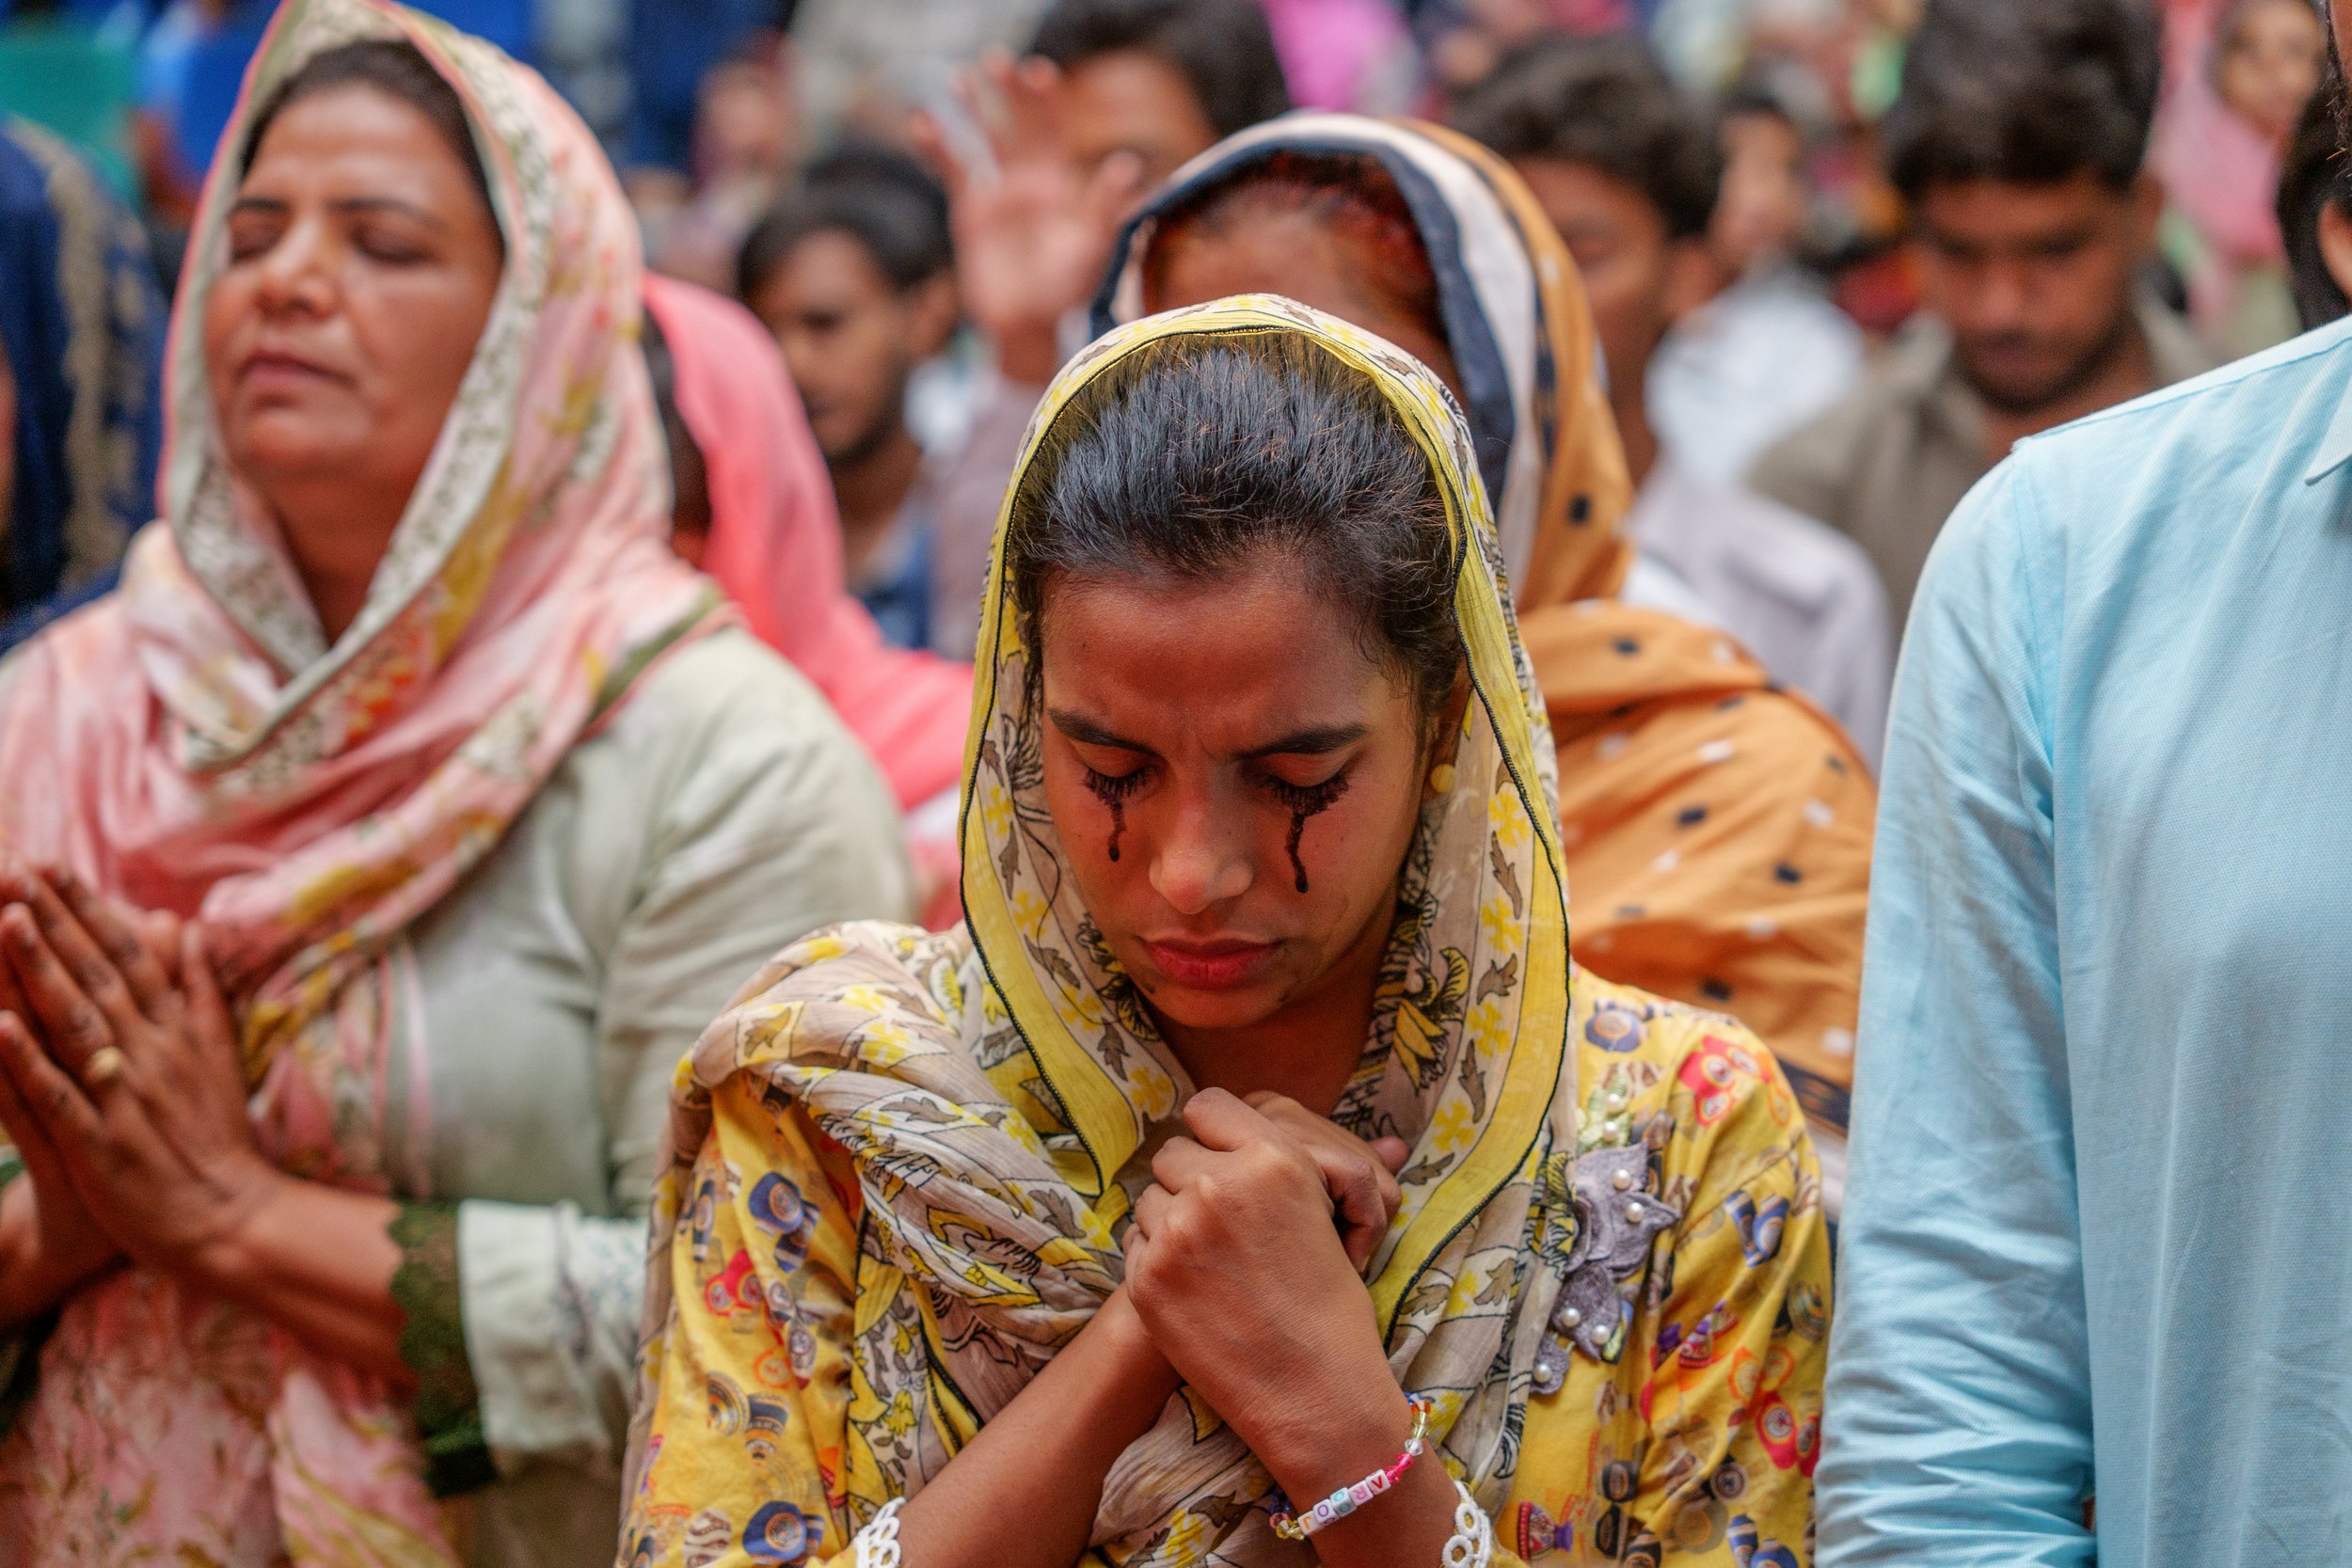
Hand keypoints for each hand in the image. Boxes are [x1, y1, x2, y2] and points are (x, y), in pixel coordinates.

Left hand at [0, 865, 282, 1285]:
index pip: (128, 956)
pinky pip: (56, 1095)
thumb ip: (200, 992)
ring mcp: (123, 1095)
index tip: (53, 867)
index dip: (87, 910)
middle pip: (97, 975)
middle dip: (55, 920)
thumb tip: (188, 931)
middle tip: (17, 869)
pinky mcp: (99, 1142)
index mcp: (176, 1030)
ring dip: (40, 970)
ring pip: (75, 1021)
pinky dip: (25, 1060)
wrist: (229, 1217)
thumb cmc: (217, 1140)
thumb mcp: (220, 1055)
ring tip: (7, 921)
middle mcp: (151, 1052)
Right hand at [913, 50, 1143, 383]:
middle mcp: (1029, 182)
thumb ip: (1105, 204)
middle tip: (995, 60)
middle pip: (1016, 124)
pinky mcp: (970, 212)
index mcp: (1061, 183)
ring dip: (973, 108)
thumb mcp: (1092, 245)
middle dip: (1007, 92)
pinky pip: (952, 171)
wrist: (1028, 325)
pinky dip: (937, 147)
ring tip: (960, 76)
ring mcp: (997, 194)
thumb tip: (1127, 164)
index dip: (1045, 101)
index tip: (1037, 73)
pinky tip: (922, 122)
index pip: (1053, 130)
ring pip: (983, 140)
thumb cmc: (1066, 289)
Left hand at [1124, 1089, 1402, 1480]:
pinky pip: (1135, 1244)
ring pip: (1149, 1199)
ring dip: (1171, 1220)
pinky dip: (1157, 1260)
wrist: (1316, 1395)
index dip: (1212, 1131)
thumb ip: (1290, 1164)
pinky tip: (1195, 1289)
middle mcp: (1219, 1185)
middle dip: (1190, 1179)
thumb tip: (1330, 1125)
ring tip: (1212, 1261)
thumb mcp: (1329, 1217)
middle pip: (1172, 1152)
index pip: (1208, 1106)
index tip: (1219, 1157)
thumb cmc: (1334, 1308)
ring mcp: (1176, 1232)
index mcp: (1274, 1158)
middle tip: (1220, 1220)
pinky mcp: (1147, 1278)